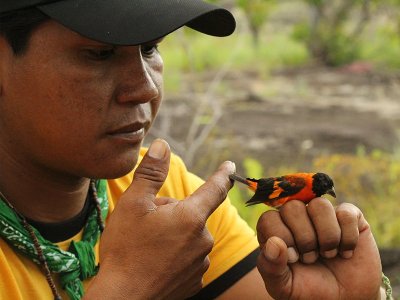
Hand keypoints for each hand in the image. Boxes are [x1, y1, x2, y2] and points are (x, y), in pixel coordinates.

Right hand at [85, 139, 234, 298]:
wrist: (123, 299)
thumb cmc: (126, 249)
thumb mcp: (133, 204)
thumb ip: (151, 173)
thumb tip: (164, 145)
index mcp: (191, 216)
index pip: (216, 188)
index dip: (223, 175)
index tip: (230, 166)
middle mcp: (203, 239)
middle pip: (192, 214)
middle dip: (174, 212)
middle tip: (147, 224)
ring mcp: (200, 262)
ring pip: (189, 236)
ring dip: (174, 234)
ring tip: (148, 247)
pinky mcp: (195, 281)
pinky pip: (188, 258)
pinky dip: (175, 255)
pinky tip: (155, 262)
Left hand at [256, 199, 381, 299]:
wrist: (346, 299)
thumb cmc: (310, 290)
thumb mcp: (284, 287)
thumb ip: (271, 267)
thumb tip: (274, 243)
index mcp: (275, 230)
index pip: (269, 218)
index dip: (282, 237)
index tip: (294, 258)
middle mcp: (296, 217)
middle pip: (293, 207)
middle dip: (305, 239)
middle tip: (311, 259)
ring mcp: (322, 215)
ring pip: (320, 205)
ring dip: (327, 236)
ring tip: (328, 254)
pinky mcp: (349, 216)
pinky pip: (346, 213)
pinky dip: (348, 238)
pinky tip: (345, 252)